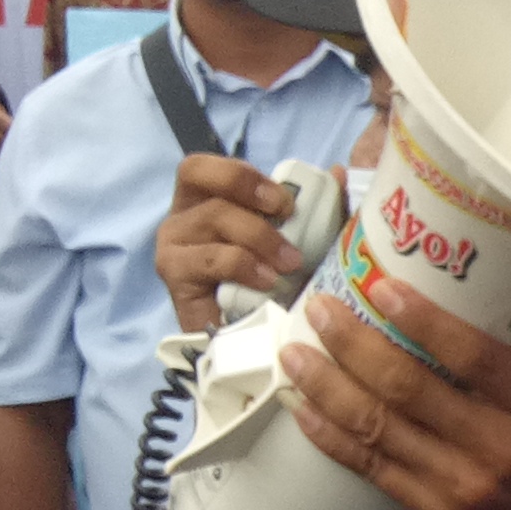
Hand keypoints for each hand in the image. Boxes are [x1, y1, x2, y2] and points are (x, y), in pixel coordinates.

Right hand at [155, 150, 310, 333]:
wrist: (251, 342)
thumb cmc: (272, 283)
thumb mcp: (298, 240)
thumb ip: (317, 206)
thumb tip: (338, 171)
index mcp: (204, 201)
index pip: (202, 167)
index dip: (241, 174)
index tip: (283, 200)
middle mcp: (181, 219)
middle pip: (207, 187)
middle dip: (255, 199)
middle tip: (290, 219)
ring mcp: (172, 248)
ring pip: (214, 220)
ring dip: (260, 237)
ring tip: (291, 262)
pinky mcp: (175, 279)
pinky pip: (210, 259)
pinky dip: (245, 266)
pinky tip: (268, 282)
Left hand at [278, 272, 510, 509]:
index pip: (476, 360)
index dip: (425, 323)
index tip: (383, 287)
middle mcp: (499, 448)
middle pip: (410, 390)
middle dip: (354, 345)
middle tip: (320, 309)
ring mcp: (462, 483)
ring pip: (378, 428)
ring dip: (327, 386)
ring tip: (293, 350)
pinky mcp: (434, 507)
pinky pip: (370, 467)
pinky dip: (329, 435)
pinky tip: (301, 406)